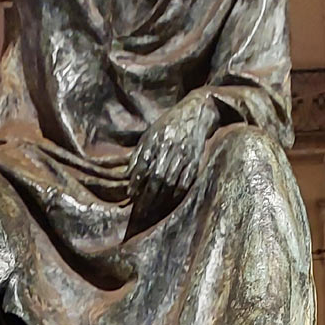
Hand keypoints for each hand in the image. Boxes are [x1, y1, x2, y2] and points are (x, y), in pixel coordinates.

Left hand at [129, 95, 219, 229]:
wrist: (196, 114)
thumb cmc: (168, 126)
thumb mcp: (150, 134)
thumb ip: (139, 153)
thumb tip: (128, 174)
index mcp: (156, 139)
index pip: (144, 164)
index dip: (136, 181)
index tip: (131, 194)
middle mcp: (170, 147)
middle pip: (157, 176)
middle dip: (148, 195)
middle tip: (141, 210)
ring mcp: (184, 155)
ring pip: (171, 181)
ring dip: (161, 197)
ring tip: (152, 209)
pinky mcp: (195, 161)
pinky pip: (186, 181)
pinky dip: (177, 192)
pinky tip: (170, 200)